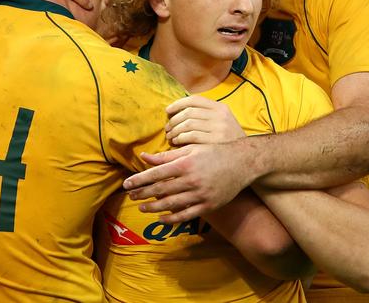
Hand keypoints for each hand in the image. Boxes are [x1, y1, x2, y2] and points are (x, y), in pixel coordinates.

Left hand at [123, 139, 260, 223]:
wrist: (242, 163)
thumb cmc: (212, 153)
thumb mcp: (189, 150)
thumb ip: (166, 156)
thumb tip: (144, 156)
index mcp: (185, 164)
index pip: (156, 174)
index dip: (139, 180)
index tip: (127, 184)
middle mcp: (191, 180)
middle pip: (160, 190)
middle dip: (143, 194)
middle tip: (130, 196)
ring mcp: (200, 194)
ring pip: (171, 204)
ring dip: (153, 208)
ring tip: (142, 207)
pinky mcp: (209, 205)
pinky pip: (186, 215)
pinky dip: (172, 218)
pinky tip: (160, 218)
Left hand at [165, 96, 245, 144]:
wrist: (246, 157)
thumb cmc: (227, 140)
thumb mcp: (221, 121)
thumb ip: (204, 114)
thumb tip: (177, 110)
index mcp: (220, 107)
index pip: (194, 100)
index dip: (178, 104)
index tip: (168, 111)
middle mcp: (221, 116)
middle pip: (189, 112)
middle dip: (174, 120)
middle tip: (167, 128)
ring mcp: (219, 129)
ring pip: (188, 124)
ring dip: (174, 130)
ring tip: (170, 136)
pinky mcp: (215, 142)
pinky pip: (191, 137)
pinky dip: (180, 138)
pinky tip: (176, 142)